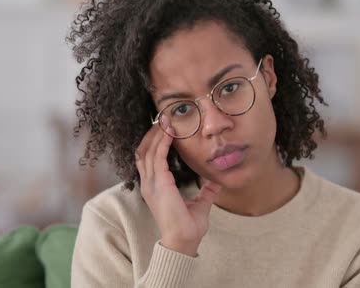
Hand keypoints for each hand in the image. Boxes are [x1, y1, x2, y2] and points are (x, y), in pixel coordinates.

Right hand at [135, 122, 221, 256]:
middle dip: (152, 133)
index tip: (164, 129)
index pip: (148, 159)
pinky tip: (169, 131)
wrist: (184, 240)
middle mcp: (149, 183)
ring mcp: (151, 183)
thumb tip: (216, 182)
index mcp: (155, 187)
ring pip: (147, 150)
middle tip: (162, 118)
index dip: (154, 142)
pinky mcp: (159, 183)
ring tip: (165, 120)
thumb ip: (206, 192)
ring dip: (156, 134)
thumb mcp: (199, 204)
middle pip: (144, 150)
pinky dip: (162, 142)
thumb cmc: (188, 227)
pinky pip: (157, 156)